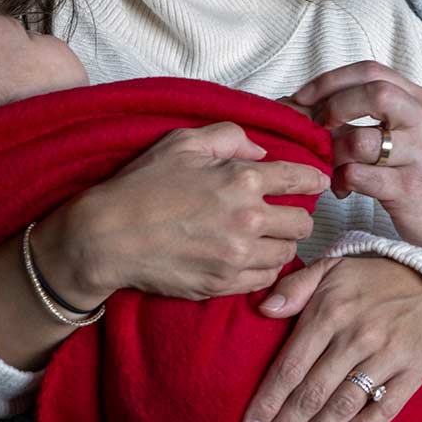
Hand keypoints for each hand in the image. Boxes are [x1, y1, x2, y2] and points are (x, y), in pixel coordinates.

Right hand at [37, 123, 329, 307]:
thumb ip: (230, 136)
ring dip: (279, 244)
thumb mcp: (183, 143)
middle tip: (280, 215)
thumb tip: (260, 151)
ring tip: (262, 238)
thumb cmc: (142, 185)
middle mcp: (248, 219)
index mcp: (242, 179)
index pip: (301, 180)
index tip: (315, 183)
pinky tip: (247, 258)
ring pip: (287, 254)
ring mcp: (237, 256)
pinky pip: (265, 279)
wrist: (106, 237)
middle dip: (295, 216)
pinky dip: (262, 269)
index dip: (313, 180)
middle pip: (302, 223)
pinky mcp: (224, 284)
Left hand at [242, 255, 421, 421]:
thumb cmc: (367, 282)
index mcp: (330, 313)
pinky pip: (385, 409)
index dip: (266, 404)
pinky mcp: (414, 371)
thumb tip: (264, 309)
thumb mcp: (328, 269)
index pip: (290, 368)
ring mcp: (388, 356)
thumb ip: (293, 287)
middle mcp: (358, 337)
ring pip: (343, 406)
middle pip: (312, 394)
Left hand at [292, 61, 421, 265]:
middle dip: (332, 106)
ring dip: (333, 153)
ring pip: (361, 140)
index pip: (371, 71)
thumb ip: (377, 112)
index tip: (302, 97)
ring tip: (330, 166)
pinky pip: (360, 176)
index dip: (330, 80)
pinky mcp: (409, 189)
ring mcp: (419, 155)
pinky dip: (341, 180)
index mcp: (420, 101)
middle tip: (315, 128)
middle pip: (373, 92)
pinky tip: (342, 187)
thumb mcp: (412, 130)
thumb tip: (314, 105)